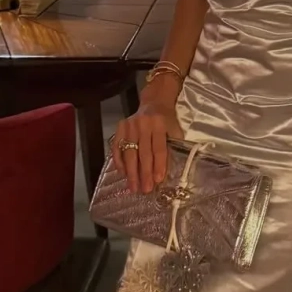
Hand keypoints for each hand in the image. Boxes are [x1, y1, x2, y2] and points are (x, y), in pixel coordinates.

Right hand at [112, 77, 183, 194]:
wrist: (154, 102)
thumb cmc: (167, 120)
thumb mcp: (174, 130)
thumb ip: (171, 148)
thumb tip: (166, 175)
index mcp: (159, 124)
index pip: (159, 148)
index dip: (158, 165)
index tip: (158, 181)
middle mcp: (143, 123)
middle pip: (143, 152)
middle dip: (144, 173)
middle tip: (145, 190)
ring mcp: (129, 125)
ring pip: (129, 152)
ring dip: (131, 172)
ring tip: (133, 187)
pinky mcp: (120, 127)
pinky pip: (117, 147)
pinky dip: (119, 161)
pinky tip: (123, 174)